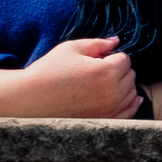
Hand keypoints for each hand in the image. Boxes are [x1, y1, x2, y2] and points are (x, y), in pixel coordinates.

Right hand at [0, 36, 140, 119]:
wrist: (29, 100)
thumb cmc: (48, 71)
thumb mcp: (71, 49)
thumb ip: (98, 43)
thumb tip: (117, 40)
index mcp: (105, 72)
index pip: (125, 59)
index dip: (111, 56)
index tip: (97, 59)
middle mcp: (112, 92)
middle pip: (130, 75)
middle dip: (117, 70)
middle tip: (96, 71)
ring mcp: (110, 109)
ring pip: (132, 92)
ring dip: (122, 86)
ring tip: (100, 84)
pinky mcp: (105, 121)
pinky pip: (129, 110)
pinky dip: (128, 102)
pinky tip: (118, 96)